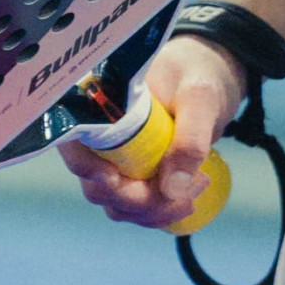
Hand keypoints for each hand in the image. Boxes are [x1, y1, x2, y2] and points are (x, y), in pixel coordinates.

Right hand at [57, 35, 247, 229]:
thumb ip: (190, 137)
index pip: (73, 144)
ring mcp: (118, 160)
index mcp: (101, 106)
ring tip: (197, 188)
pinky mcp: (137, 176)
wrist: (210, 76)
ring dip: (154, 211)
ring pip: (118, 205)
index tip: (115, 179)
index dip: (86, 167)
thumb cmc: (198, 73)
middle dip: (138, 200)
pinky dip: (161, 211)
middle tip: (184, 189)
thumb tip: (173, 189)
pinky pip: (137, 207)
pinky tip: (189, 198)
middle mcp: (102, 138)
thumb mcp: (199, 97)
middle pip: (98, 187)